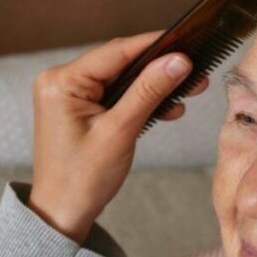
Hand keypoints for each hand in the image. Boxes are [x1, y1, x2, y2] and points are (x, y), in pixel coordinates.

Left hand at [28, 31, 207, 243]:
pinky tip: (166, 108)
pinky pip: (116, 95)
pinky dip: (140, 101)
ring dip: (153, 86)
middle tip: (195, 72)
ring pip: (122, 79)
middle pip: (120, 63)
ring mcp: (69, 95)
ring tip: (188, 91)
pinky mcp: (80, 108)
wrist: (63, 213)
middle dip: (159, 69)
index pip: (117, 52)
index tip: (188, 43)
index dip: (155, 46)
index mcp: (62, 82)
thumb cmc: (82, 179)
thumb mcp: (120, 131)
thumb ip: (149, 92)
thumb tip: (178, 61)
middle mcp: (61, 81)